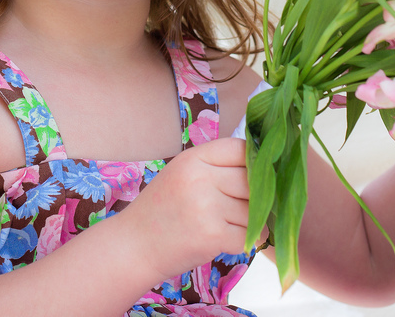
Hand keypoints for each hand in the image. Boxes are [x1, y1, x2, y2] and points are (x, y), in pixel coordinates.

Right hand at [117, 138, 250, 282]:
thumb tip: (261, 172)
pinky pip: (249, 236)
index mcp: (193, 159)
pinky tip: (227, 240)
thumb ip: (214, 168)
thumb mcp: (181, 175)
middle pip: (252, 181)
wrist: (133, 246)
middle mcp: (200, 178)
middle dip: (255, 197)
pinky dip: (245, 242)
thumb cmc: (160, 210)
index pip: (240, 149)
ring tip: (228, 226)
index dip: (253, 163)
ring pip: (254, 211)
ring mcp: (207, 207)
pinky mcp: (213, 235)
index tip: (253, 177)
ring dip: (250, 223)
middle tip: (242, 208)